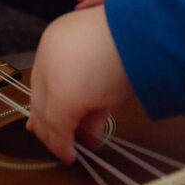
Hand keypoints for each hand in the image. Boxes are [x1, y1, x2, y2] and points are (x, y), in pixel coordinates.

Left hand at [28, 5, 132, 161]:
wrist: (144, 31)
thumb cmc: (133, 40)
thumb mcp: (108, 66)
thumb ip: (93, 93)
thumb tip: (87, 126)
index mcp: (58, 35)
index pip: (43, 76)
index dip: (44, 102)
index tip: (40, 122)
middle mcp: (50, 51)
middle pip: (41, 96)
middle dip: (51, 123)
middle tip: (61, 142)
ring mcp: (54, 72)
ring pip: (45, 112)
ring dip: (59, 135)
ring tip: (70, 149)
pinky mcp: (64, 94)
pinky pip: (58, 127)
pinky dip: (62, 144)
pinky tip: (69, 153)